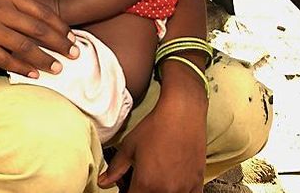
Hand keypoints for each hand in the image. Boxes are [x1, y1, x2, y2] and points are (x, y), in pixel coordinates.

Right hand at [0, 0, 76, 77]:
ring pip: (22, 46)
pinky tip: (33, 75)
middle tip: (74, 55)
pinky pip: (3, 59)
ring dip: (43, 59)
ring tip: (58, 69)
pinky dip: (20, 68)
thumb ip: (23, 7)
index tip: (74, 39)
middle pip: (37, 29)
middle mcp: (0, 9)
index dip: (60, 27)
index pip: (42, 12)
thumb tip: (53, 22)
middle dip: (58, 44)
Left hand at [99, 73, 206, 191]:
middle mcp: (166, 191)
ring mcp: (183, 189)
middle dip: (141, 191)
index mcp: (145, 184)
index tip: (126, 187)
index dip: (127, 192)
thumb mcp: (129, 146)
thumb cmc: (156, 127)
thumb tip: (103, 182)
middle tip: (140, 181)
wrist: (182, 113)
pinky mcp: (197, 184)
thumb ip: (115, 168)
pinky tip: (172, 184)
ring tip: (156, 181)